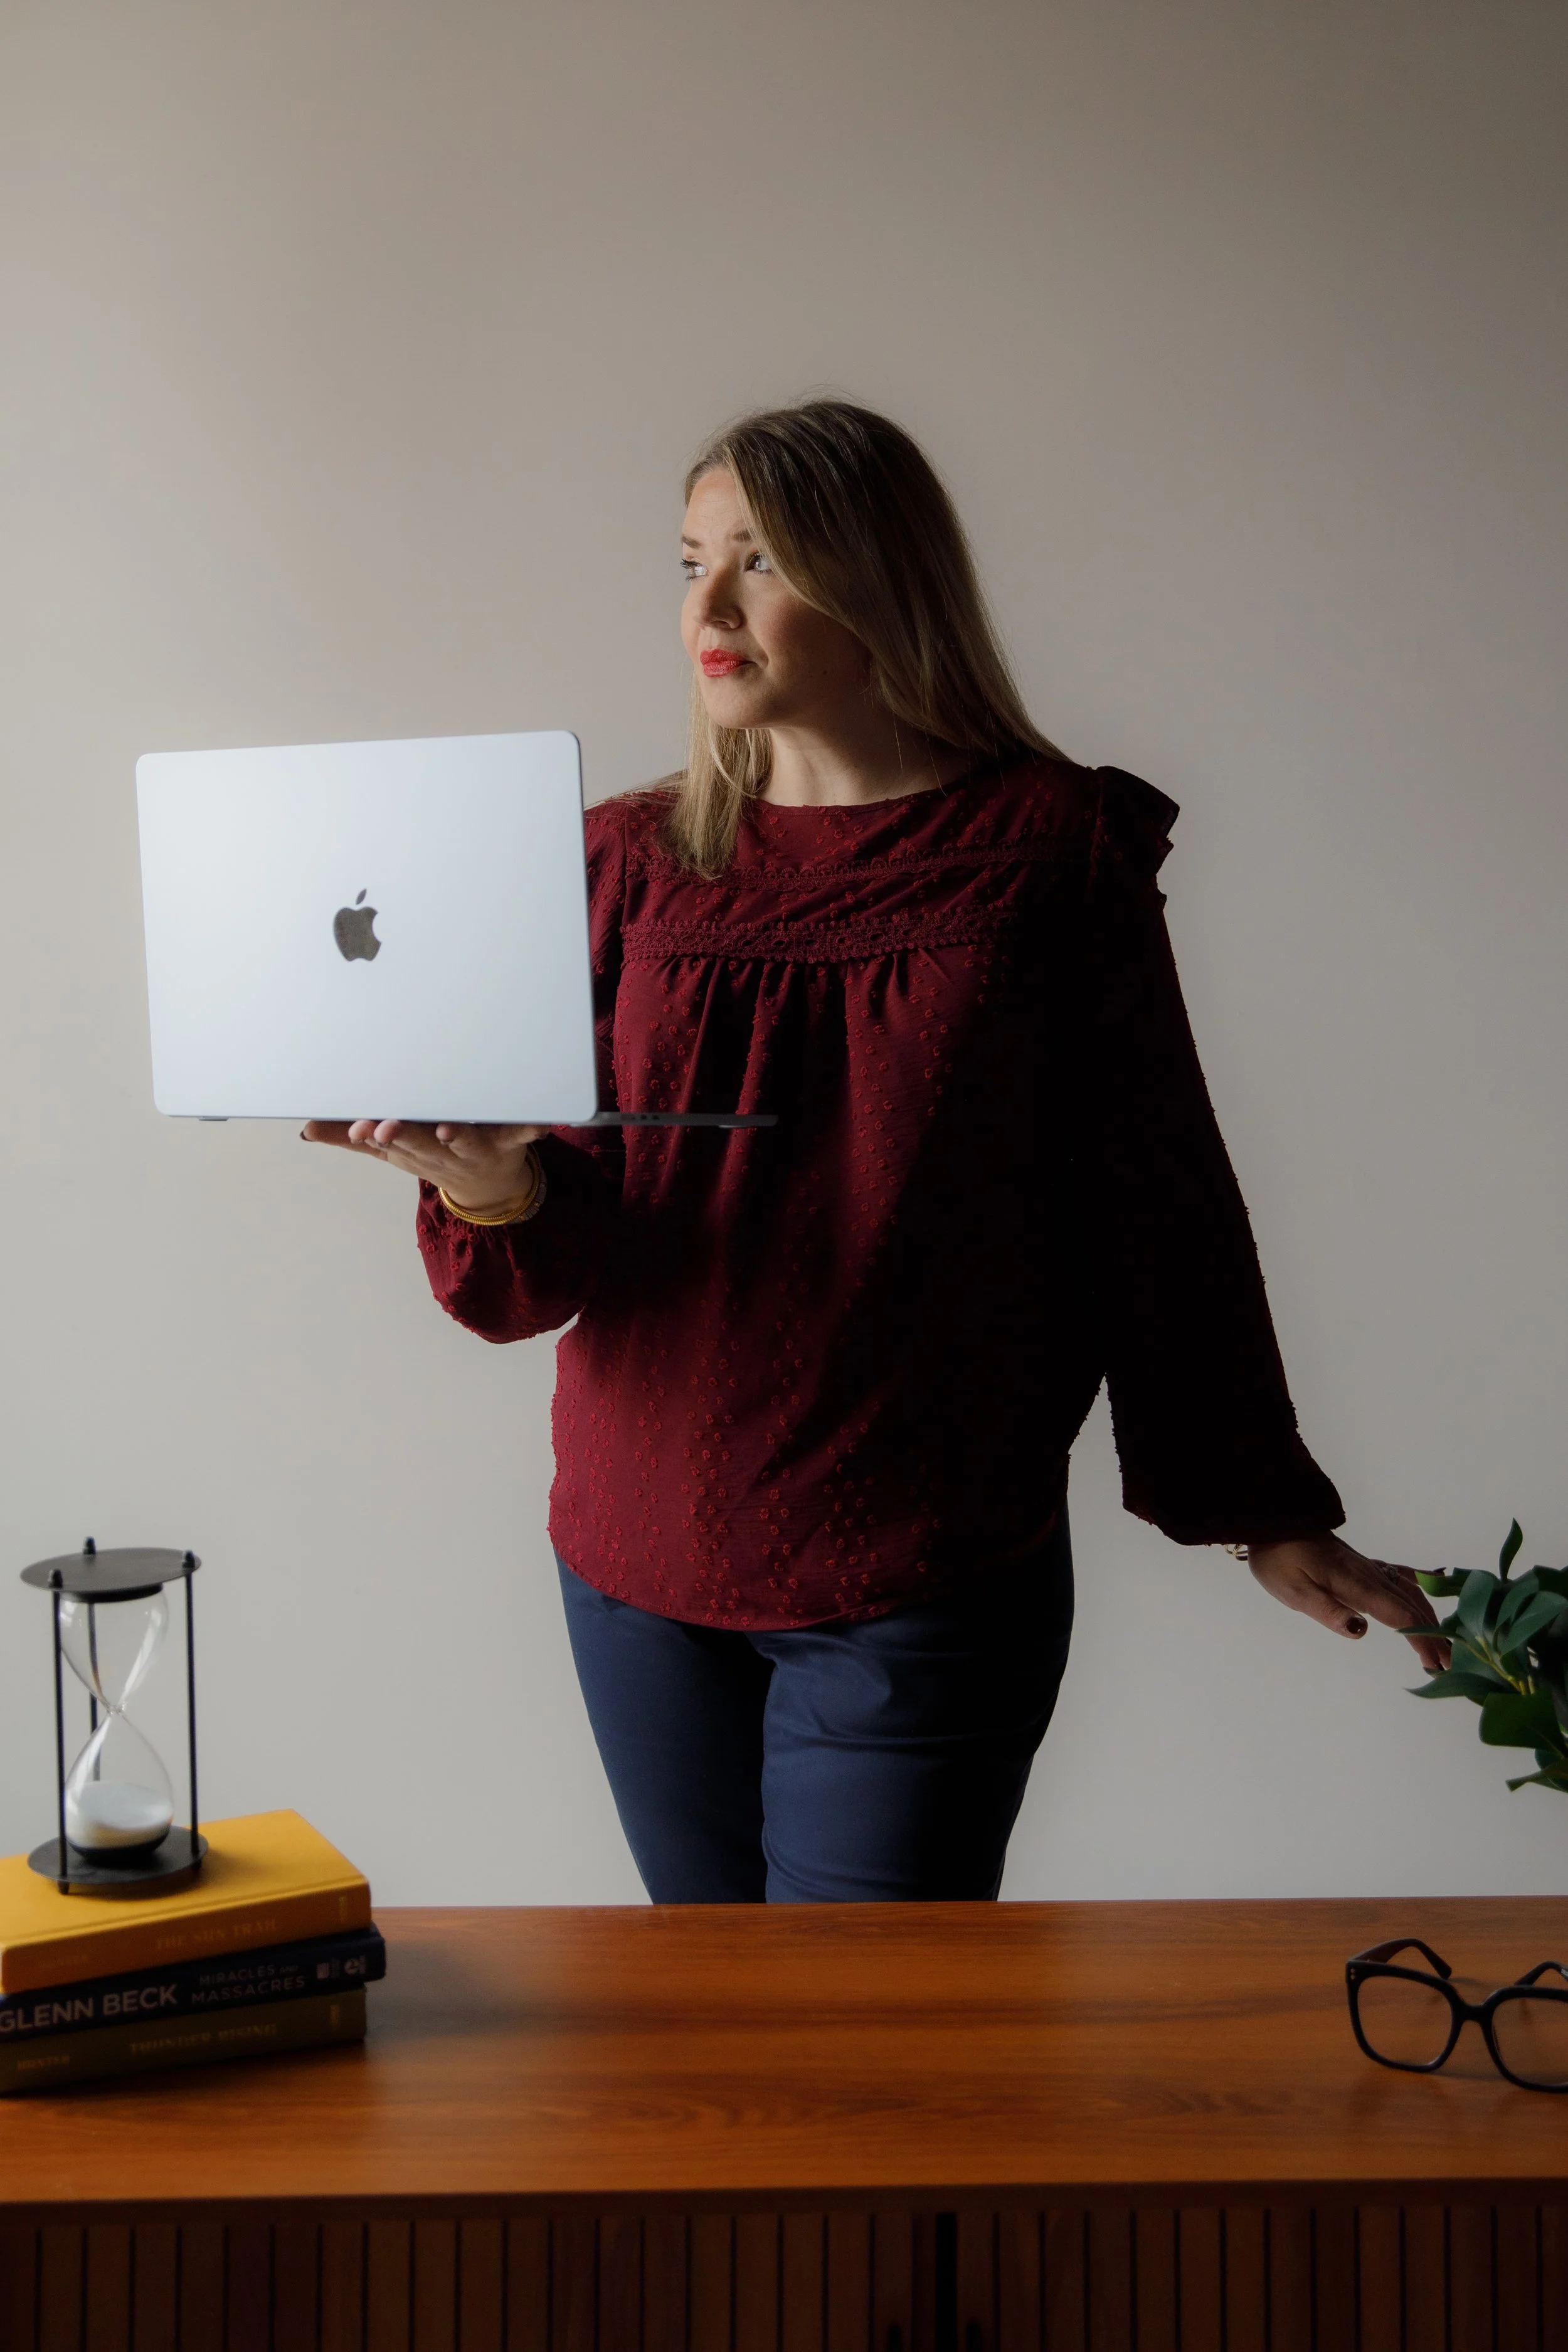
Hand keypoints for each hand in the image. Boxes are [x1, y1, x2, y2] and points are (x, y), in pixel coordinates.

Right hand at [301, 1120, 547, 1211]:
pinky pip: (520, 1132)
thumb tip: (308, 1128)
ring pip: (463, 1139)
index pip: (387, 1143)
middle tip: (385, 1129)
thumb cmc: (434, 1155)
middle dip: (402, 1135)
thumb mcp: (390, 1152)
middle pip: (420, 1141)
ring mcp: (476, 1146)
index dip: (373, 1136)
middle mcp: (441, 1149)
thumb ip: (350, 1137)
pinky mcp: (509, 1140)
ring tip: (446, 1128)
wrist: (488, 1186)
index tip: (361, 1130)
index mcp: (411, 1148)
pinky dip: (531, 1128)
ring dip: (455, 1135)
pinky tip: (541, 1122)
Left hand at [1247, 1533, 1448, 1673]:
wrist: (1276, 1523)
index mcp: (1357, 1585)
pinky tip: (1432, 1588)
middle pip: (1413, 1608)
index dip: (1422, 1640)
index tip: (1437, 1664)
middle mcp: (1372, 1576)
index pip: (1401, 1617)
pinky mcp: (1364, 1564)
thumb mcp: (1294, 1591)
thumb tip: (1361, 1631)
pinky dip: (1422, 1588)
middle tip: (1449, 1665)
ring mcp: (1370, 1568)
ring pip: (1412, 1593)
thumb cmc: (1280, 1561)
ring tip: (1443, 1642)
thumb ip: (1328, 1611)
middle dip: (1434, 1636)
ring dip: (1431, 1618)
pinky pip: (1402, 1575)